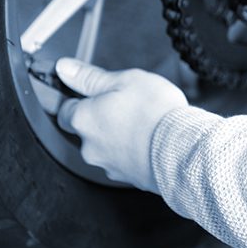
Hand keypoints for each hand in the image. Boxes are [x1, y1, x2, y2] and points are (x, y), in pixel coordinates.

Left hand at [54, 58, 187, 192]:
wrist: (183, 149)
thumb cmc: (155, 113)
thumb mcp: (123, 80)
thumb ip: (90, 76)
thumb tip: (65, 69)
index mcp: (83, 119)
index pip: (63, 109)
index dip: (77, 99)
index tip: (91, 93)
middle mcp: (89, 146)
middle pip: (86, 129)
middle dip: (101, 117)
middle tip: (125, 104)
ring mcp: (108, 165)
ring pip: (105, 146)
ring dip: (117, 135)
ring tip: (143, 122)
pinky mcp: (127, 178)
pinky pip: (124, 160)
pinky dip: (132, 150)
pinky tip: (149, 138)